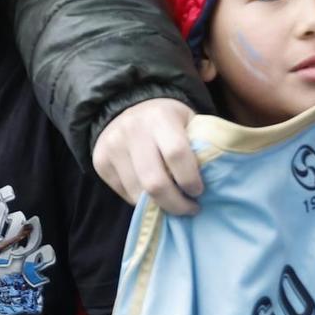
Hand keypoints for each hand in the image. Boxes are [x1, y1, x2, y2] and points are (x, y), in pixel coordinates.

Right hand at [92, 97, 201, 214]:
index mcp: (160, 118)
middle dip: (175, 204)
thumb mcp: (189, 121)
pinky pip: (123, 193)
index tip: (198, 192)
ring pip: (136, 193)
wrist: (127, 105)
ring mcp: (113, 146)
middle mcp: (132, 130)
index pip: (176, 155)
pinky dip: (140, 201)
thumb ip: (200, 145)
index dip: (190, 179)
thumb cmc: (168, 120)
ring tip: (173, 205)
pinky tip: (152, 196)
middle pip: (154, 182)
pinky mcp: (100, 161)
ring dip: (158, 207)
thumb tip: (214, 179)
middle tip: (189, 209)